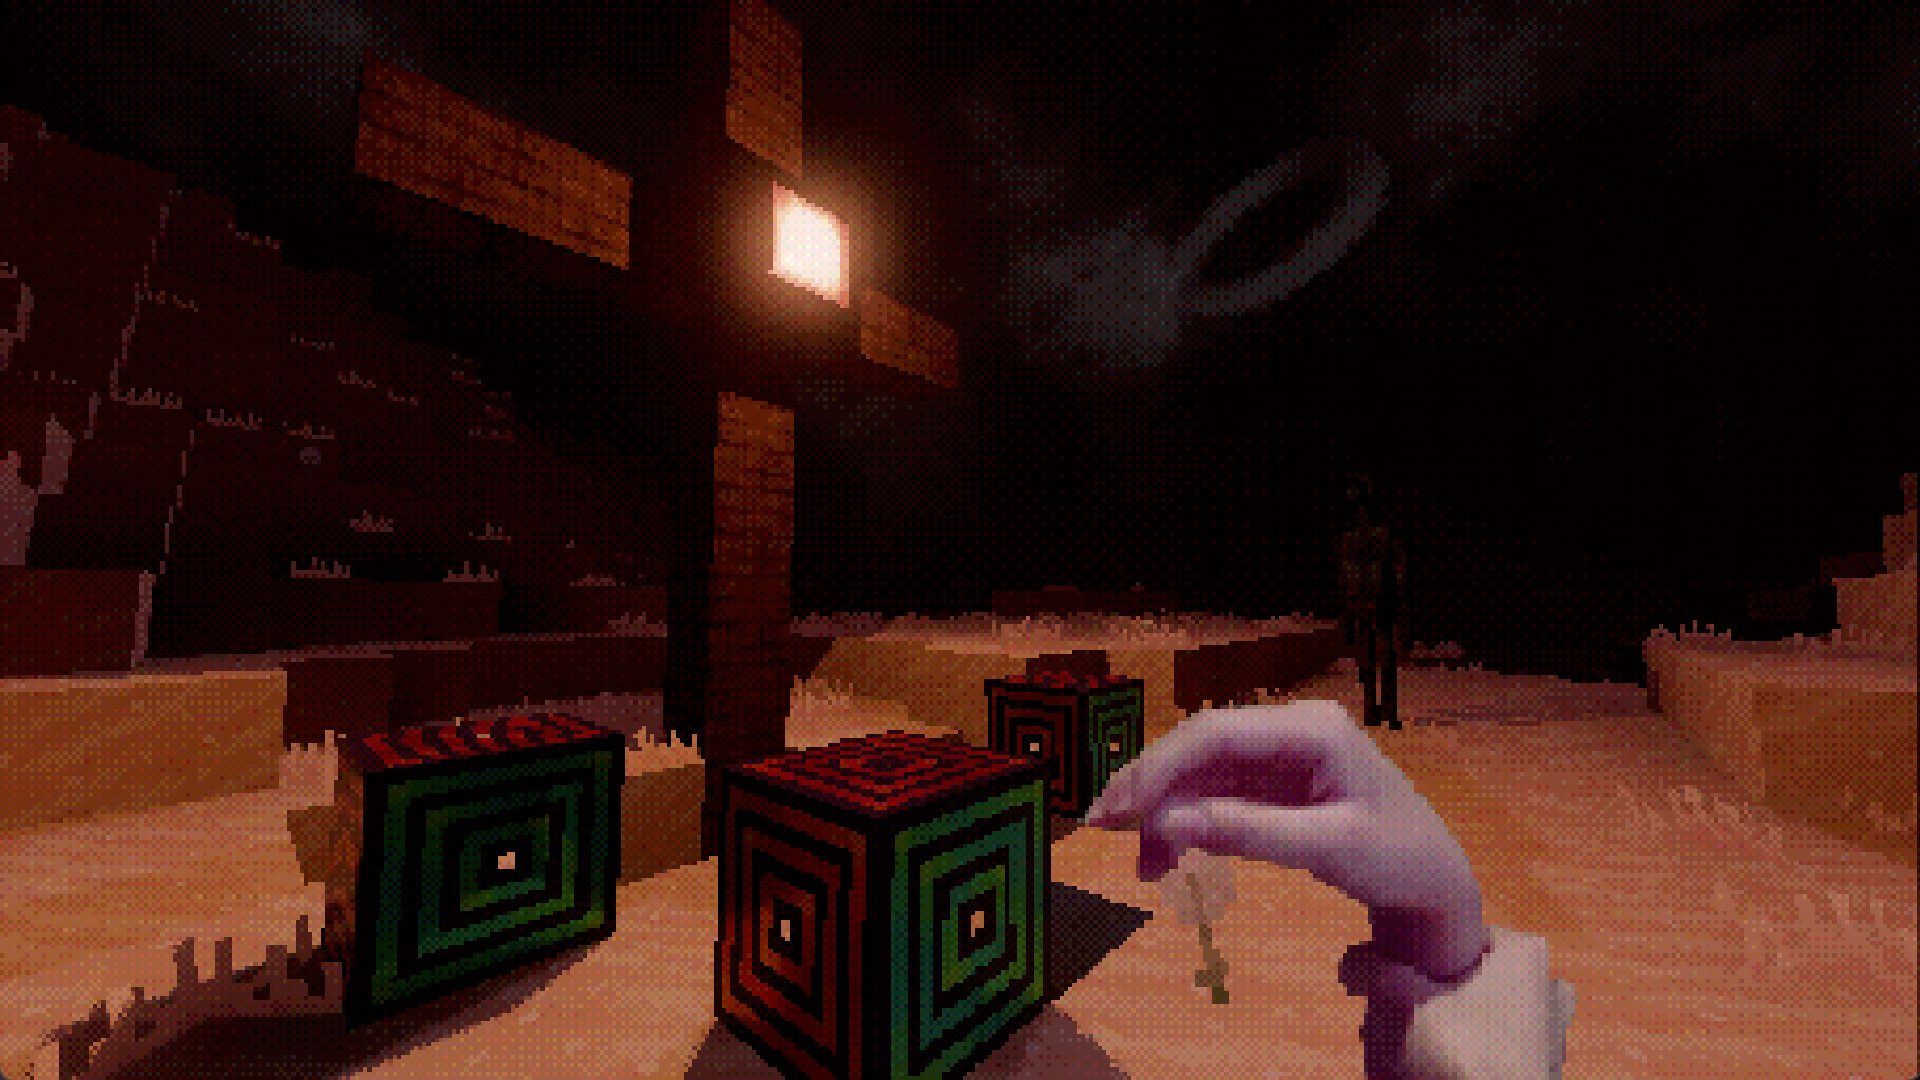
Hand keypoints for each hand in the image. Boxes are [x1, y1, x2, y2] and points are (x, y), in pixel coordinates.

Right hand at [1081, 700, 1488, 985]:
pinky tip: (1166, 855)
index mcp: (1310, 729)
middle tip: (1103, 830)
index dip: (1158, 767)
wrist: (1437, 884)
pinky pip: (1217, 794)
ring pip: (1202, 773)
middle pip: (1200, 748)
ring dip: (1164, 812)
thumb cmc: (1398, 859)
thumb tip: (1170, 823)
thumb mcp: (1327, 848)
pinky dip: (1188, 823)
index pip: (1215, 735)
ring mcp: (1281, 756)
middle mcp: (1290, 730)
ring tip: (1143, 867)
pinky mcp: (1276, 783)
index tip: (1116, 809)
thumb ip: (1250, 832)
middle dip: (1149, 787)